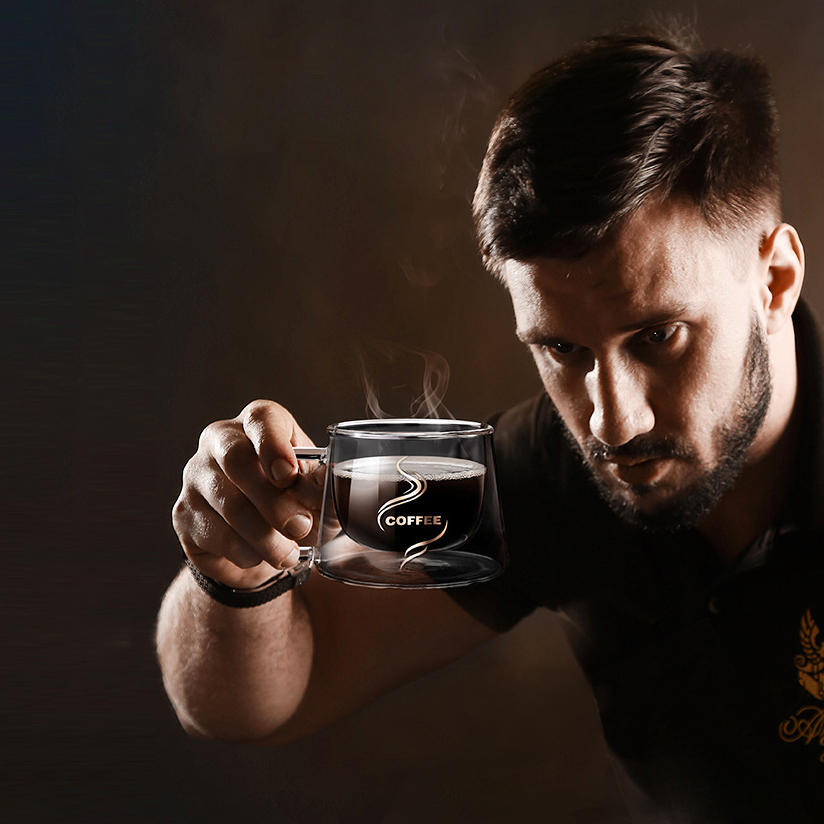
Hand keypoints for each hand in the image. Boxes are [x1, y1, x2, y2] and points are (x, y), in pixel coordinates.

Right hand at [172, 400, 323, 588]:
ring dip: (265, 536)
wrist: (256, 543)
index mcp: (257, 424)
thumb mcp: (312, 490)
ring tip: (288, 553)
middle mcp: (220, 440)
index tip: (288, 474)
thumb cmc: (290, 502)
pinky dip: (246, 552)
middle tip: (299, 526)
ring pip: (229, 505)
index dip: (273, 444)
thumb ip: (319, 485)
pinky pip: (217, 535)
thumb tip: (330, 483)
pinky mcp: (183, 512)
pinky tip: (260, 555)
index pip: (261, 419)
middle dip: (273, 500)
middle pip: (236, 459)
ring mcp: (196, 476)